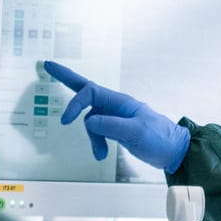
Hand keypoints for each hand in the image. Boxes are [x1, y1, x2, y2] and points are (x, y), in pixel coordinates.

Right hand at [44, 61, 191, 172]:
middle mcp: (114, 105)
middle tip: (47, 65)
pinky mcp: (115, 129)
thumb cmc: (160, 138)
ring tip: (100, 154)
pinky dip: (96, 143)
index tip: (66, 120)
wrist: (174, 152)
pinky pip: (97, 132)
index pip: (90, 93)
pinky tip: (101, 154)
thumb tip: (88, 121)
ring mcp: (114, 117)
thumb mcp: (136, 132)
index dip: (75, 104)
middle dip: (66, 78)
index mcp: (120, 101)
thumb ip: (111, 125)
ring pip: (90, 121)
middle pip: (85, 89)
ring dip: (91, 138)